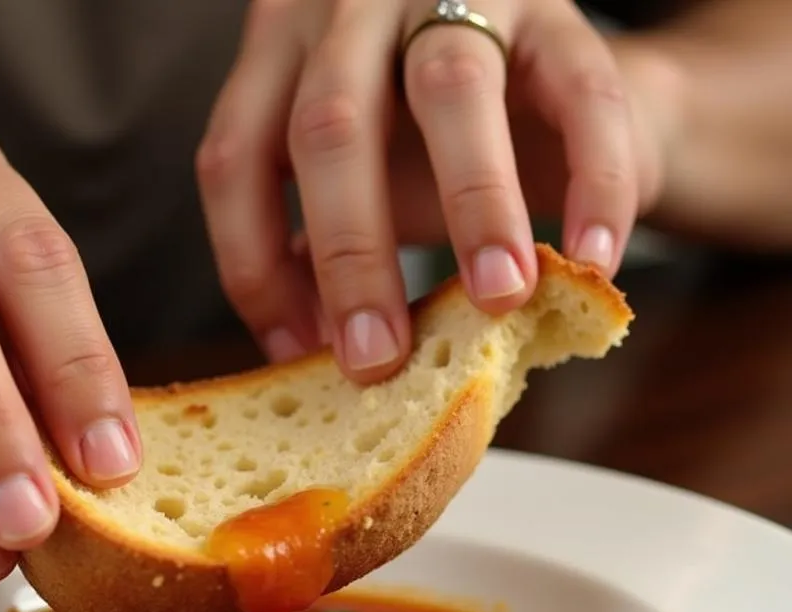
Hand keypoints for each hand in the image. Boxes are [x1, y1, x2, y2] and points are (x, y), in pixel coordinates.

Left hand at [199, 0, 657, 382]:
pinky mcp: (558, 11)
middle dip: (351, 256)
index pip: (236, 158)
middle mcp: (352, 7)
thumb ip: (311, 247)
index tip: (297, 355)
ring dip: (474, 206)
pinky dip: (593, 183)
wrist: (542, 80)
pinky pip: (583, 94)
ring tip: (498, 298)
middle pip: (330, 126)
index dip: (254, 266)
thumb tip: (294, 354)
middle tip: (376, 360)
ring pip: (451, 89)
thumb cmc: (422, 147)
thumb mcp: (351, 184)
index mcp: (280, 52)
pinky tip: (591, 259)